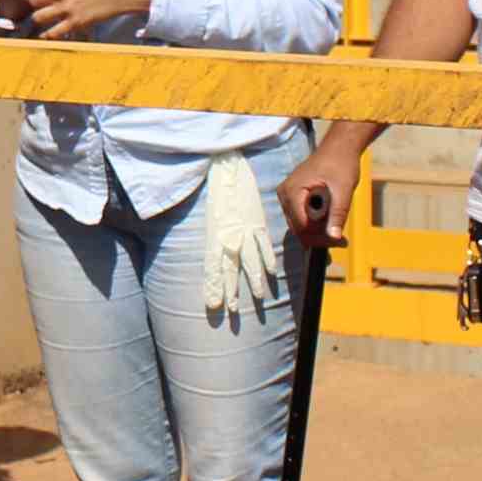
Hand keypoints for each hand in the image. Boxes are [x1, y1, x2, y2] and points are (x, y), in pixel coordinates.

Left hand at [19, 0, 153, 40]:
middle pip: (33, 2)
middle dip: (36, 4)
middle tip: (42, 5)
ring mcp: (66, 9)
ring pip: (38, 18)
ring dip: (40, 18)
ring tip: (45, 18)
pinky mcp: (75, 23)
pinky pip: (53, 33)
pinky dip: (48, 35)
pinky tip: (47, 34)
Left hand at [199, 152, 281, 320]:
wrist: (225, 170)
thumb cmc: (215, 194)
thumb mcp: (209, 217)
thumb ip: (213, 238)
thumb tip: (215, 255)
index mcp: (214, 235)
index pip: (212, 266)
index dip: (213, 286)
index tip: (212, 305)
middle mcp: (228, 236)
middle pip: (230, 268)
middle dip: (232, 290)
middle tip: (233, 310)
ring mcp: (244, 230)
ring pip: (250, 259)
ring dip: (254, 280)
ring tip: (260, 298)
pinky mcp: (257, 221)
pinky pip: (263, 243)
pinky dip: (268, 258)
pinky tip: (273, 272)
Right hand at [279, 140, 362, 245]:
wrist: (339, 148)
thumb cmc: (341, 164)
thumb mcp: (343, 190)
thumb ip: (337, 214)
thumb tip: (334, 237)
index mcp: (292, 191)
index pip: (300, 226)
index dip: (319, 237)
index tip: (340, 240)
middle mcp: (284, 195)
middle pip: (298, 228)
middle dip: (320, 237)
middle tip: (342, 240)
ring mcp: (287, 196)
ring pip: (299, 225)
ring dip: (318, 231)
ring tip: (339, 231)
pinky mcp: (293, 197)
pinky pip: (301, 217)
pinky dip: (316, 223)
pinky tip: (331, 221)